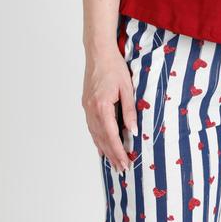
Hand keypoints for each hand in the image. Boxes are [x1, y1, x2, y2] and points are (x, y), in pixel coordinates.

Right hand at [81, 47, 137, 171]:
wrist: (98, 53)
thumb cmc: (114, 67)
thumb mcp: (127, 88)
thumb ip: (130, 110)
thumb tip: (134, 131)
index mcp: (102, 106)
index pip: (111, 135)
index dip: (118, 151)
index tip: (125, 163)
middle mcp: (91, 110)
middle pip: (102, 139)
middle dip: (112, 155)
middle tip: (121, 168)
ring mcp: (87, 108)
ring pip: (95, 135)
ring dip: (104, 149)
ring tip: (113, 162)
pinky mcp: (86, 104)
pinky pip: (91, 127)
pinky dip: (97, 139)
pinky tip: (101, 146)